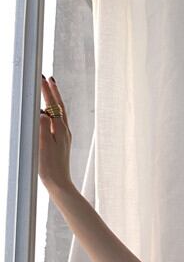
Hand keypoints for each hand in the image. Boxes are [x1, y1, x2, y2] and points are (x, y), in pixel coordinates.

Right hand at [39, 74, 73, 193]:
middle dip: (54, 91)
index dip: (47, 91)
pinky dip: (55, 111)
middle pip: (60, 106)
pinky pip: (59, 121)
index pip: (53, 105)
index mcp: (60, 130)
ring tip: (51, 89)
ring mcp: (64, 136)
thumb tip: (43, 112)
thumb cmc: (50, 167)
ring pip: (61, 113)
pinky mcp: (62, 142)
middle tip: (48, 78)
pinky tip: (51, 112)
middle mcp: (65, 131)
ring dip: (56, 100)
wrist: (59, 183)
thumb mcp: (44, 146)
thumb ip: (44, 127)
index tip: (42, 78)